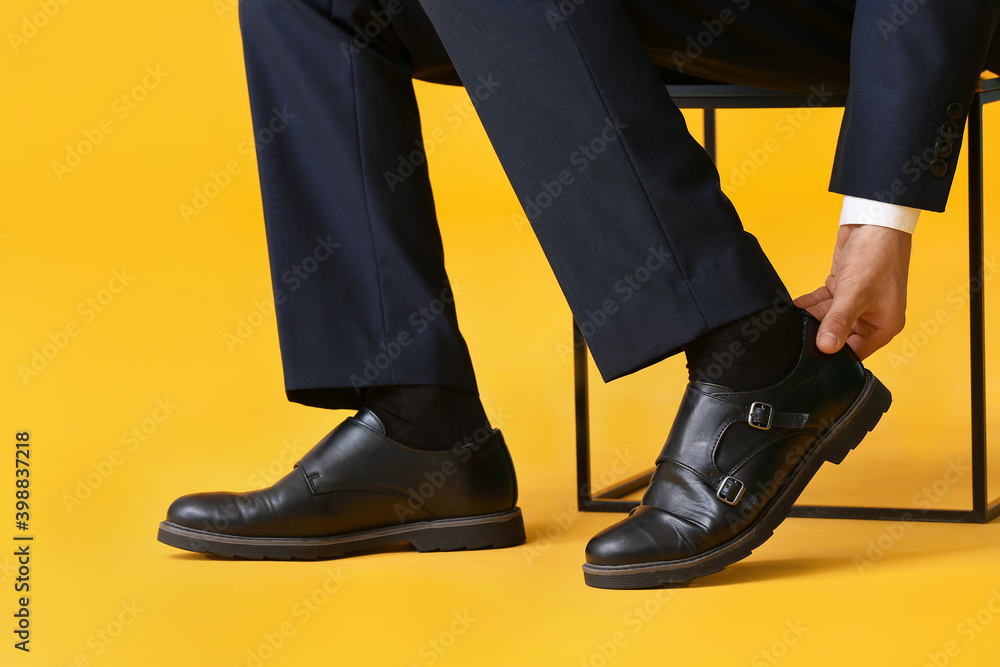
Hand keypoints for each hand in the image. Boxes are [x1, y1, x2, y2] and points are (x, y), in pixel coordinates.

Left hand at [794, 224, 911, 359]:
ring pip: (830, 318)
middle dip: (819, 336)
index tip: (811, 361)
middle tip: (796, 341)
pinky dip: (811, 304)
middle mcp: (873, 316)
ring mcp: (858, 302)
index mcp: (884, 326)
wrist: (875, 222)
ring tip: (791, 324)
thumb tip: (826, 347)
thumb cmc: (878, 256)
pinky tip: (795, 308)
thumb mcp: (854, 294)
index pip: (856, 353)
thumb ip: (838, 322)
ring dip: (812, 319)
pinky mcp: (844, 287)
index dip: (835, 358)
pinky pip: (825, 302)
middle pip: (840, 336)